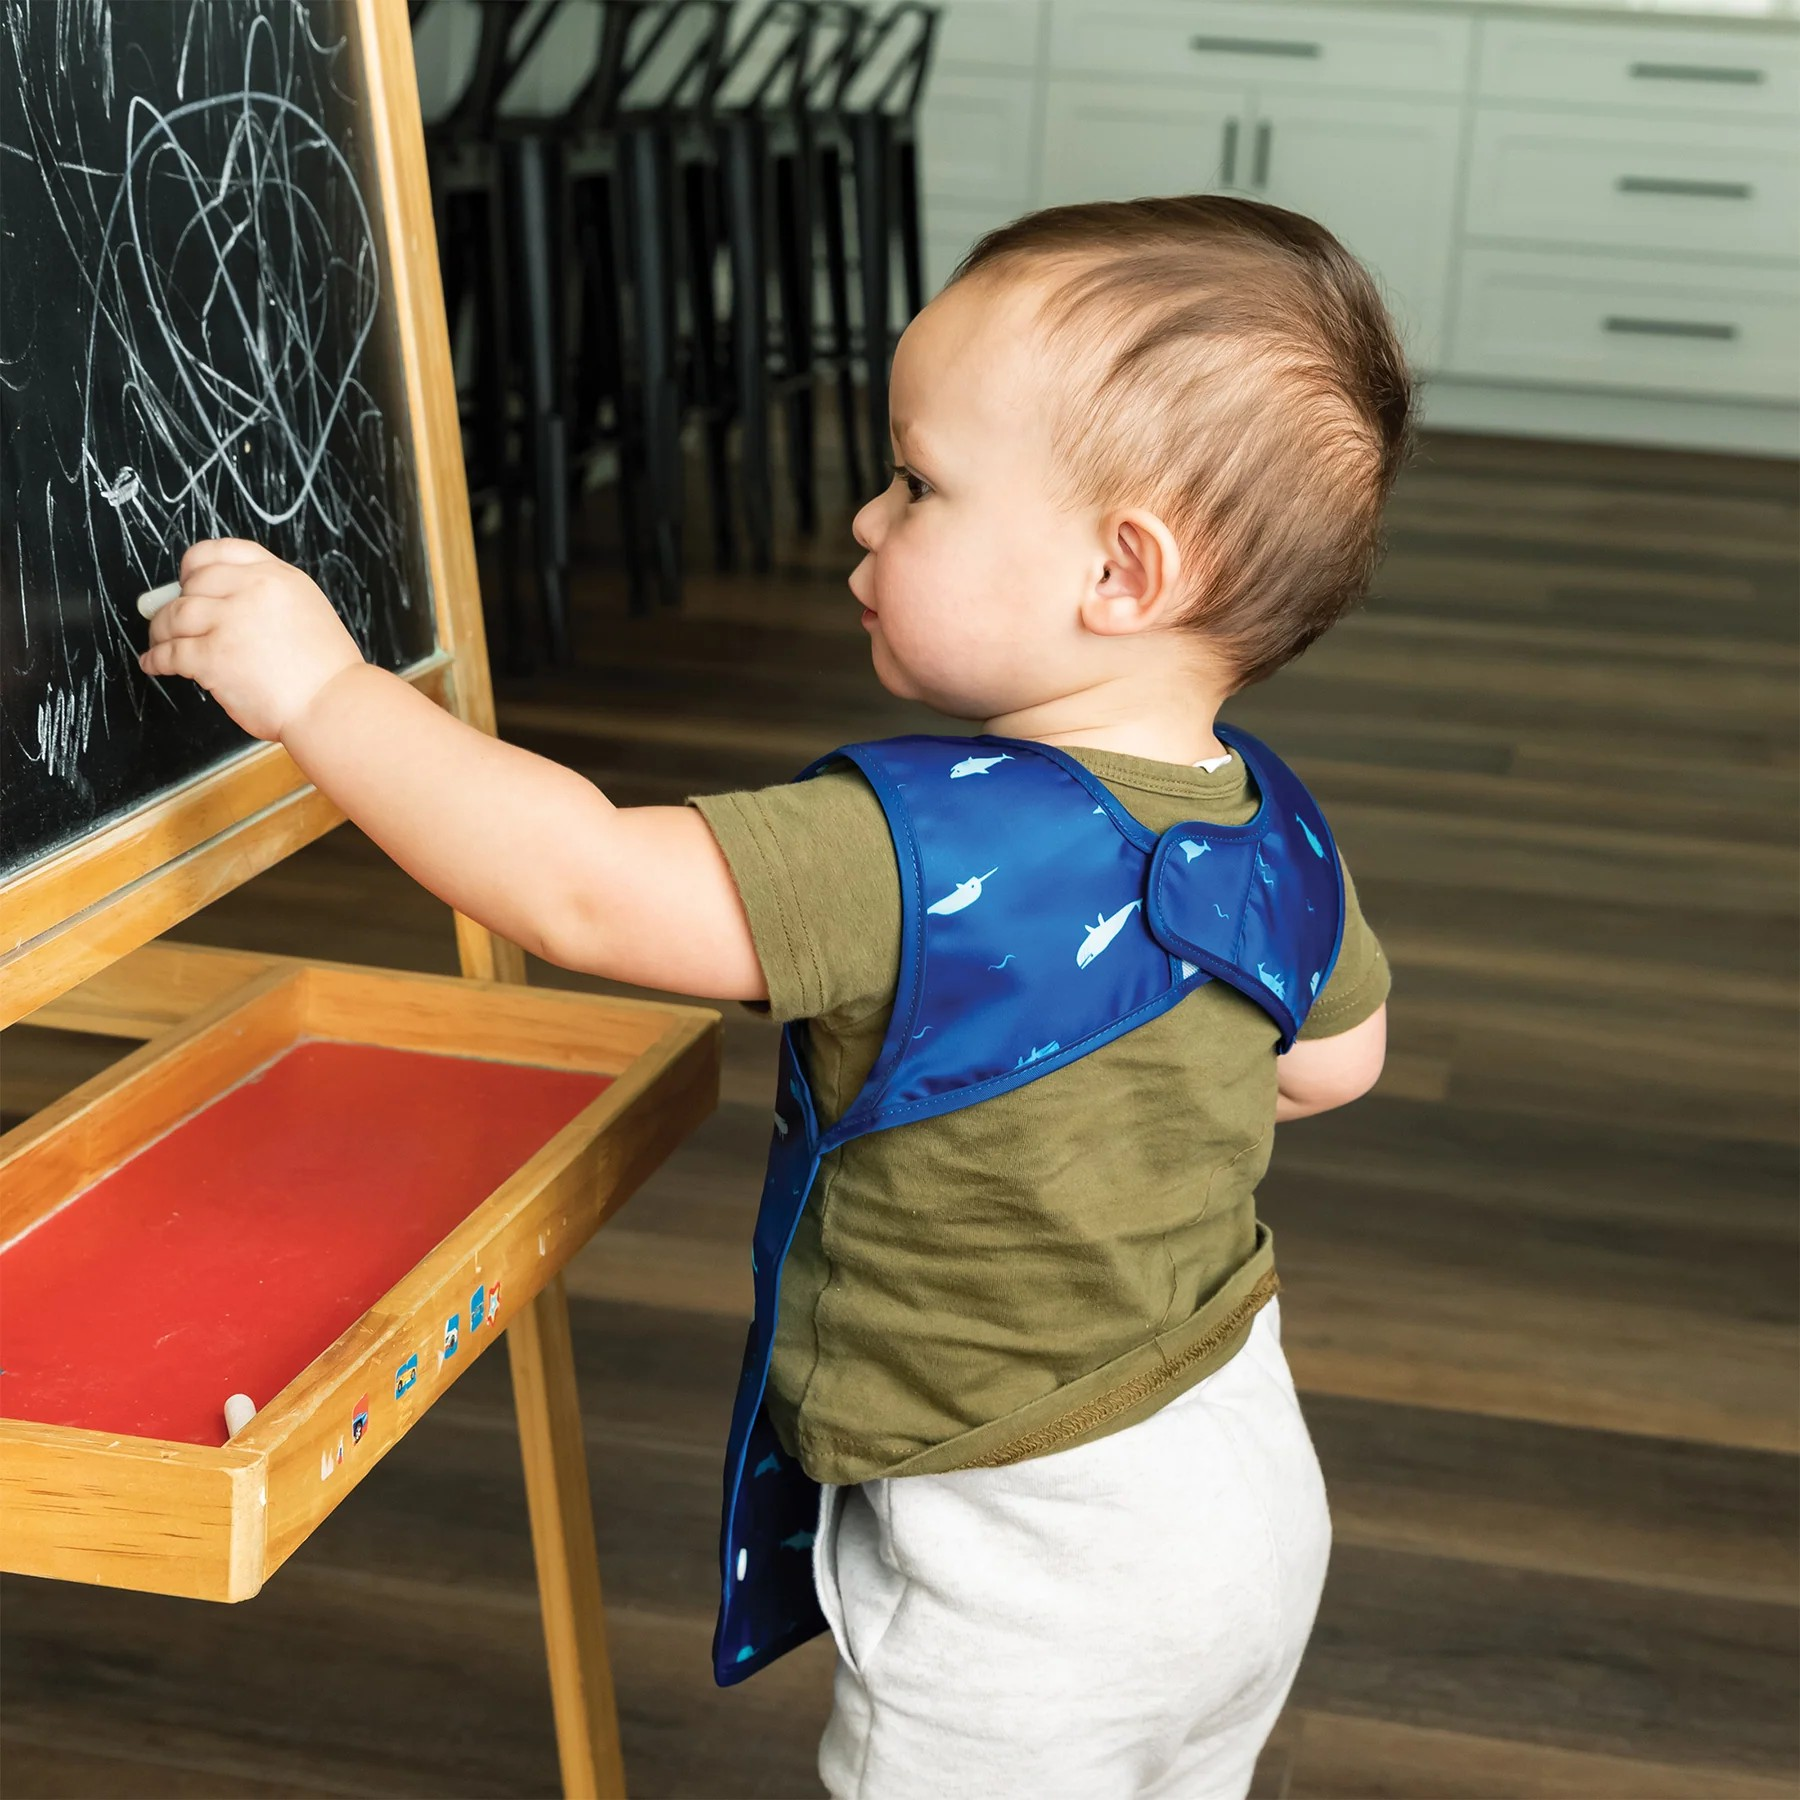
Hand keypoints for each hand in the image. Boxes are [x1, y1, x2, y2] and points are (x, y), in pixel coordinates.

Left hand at [137, 539, 364, 742]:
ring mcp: (230, 622)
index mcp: (278, 577)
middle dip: (176, 602)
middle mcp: (252, 591)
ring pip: (174, 615)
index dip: (196, 564)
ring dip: (161, 630)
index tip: (187, 577)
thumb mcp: (308, 611)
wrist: (332, 704)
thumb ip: (270, 598)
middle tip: (171, 618)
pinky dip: (157, 659)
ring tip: (160, 642)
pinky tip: (155, 663)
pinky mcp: (213, 656)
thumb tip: (227, 603)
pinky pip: (170, 652)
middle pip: (193, 584)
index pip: (222, 551)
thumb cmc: (327, 672)